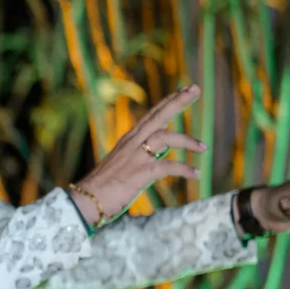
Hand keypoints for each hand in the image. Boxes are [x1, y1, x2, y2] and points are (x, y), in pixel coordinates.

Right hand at [75, 85, 206, 224]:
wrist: (86, 200)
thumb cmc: (102, 186)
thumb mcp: (121, 163)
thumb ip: (140, 155)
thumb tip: (159, 153)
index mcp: (128, 140)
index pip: (151, 115)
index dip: (168, 101)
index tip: (184, 89)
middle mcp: (132, 144)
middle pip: (158, 116)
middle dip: (178, 102)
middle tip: (196, 88)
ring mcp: (136, 158)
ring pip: (165, 137)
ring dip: (187, 140)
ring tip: (203, 148)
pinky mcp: (139, 174)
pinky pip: (167, 167)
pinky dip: (183, 169)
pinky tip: (195, 174)